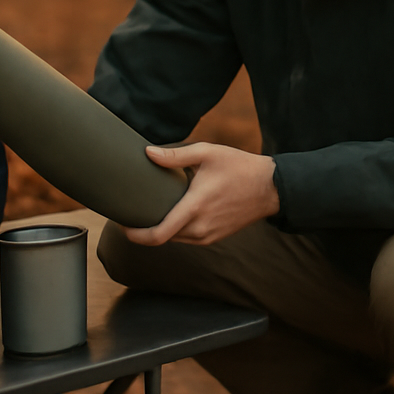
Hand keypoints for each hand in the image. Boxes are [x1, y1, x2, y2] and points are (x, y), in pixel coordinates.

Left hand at [121, 142, 278, 246]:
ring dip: (161, 230)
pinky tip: (174, 214)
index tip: (123, 225)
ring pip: (175, 240)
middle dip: (145, 229)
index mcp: (195, 208)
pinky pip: (188, 239)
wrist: (270, 188)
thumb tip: (147, 153)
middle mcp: (200, 228)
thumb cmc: (239, 167)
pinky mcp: (215, 238)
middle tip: (132, 212)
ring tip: (151, 212)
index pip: (158, 234)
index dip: (136, 235)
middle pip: (162, 238)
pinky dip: (176, 230)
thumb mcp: (208, 153)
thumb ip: (176, 156)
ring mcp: (209, 236)